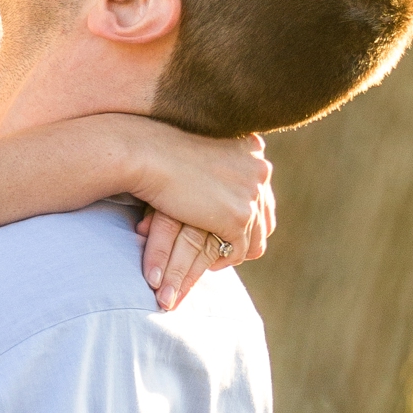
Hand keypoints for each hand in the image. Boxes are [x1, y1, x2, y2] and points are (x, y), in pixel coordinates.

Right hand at [134, 130, 275, 311]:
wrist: (149, 155)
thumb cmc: (162, 151)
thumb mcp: (202, 153)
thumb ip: (220, 167)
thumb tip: (225, 191)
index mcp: (252, 147)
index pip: (261, 191)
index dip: (248, 213)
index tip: (229, 226)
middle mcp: (259, 169)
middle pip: (264, 216)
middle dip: (249, 236)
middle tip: (229, 249)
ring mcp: (251, 194)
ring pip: (254, 237)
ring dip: (235, 251)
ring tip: (217, 260)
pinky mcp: (239, 217)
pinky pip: (238, 250)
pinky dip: (224, 260)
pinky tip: (209, 264)